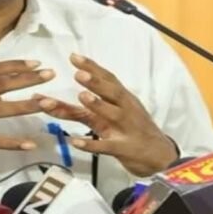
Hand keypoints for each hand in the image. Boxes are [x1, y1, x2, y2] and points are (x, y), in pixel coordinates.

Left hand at [35, 53, 176, 175]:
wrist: (160, 157)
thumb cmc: (133, 131)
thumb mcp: (109, 118)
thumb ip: (80, 111)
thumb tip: (52, 102)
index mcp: (123, 100)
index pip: (108, 79)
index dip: (92, 67)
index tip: (74, 56)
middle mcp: (126, 110)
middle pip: (113, 93)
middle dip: (96, 82)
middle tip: (79, 74)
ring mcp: (127, 129)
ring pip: (114, 115)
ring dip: (98, 105)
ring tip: (82, 96)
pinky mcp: (124, 149)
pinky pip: (107, 146)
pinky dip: (92, 144)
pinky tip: (76, 142)